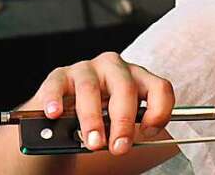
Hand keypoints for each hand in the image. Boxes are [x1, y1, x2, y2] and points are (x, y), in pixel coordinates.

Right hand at [34, 51, 174, 155]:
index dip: (159, 110)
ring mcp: (86, 69)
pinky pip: (57, 85)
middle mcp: (114, 67)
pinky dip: (56, 100)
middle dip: (123, 121)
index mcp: (136, 77)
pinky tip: (55, 114)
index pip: (159, 87)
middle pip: (125, 88)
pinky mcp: (59, 76)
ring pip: (91, 88)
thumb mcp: (118, 118)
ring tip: (92, 142)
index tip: (149, 133)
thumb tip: (128, 143)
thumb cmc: (98, 116)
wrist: (63, 114)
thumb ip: (128, 125)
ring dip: (92, 119)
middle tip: (118, 147)